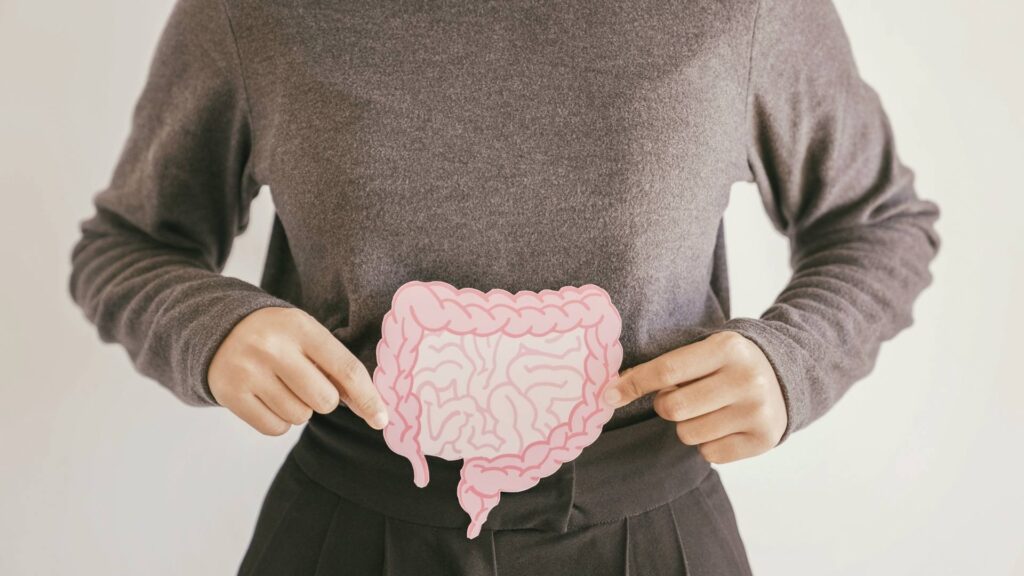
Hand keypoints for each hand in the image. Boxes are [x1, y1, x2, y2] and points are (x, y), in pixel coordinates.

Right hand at [208, 307, 388, 435]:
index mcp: (300, 327)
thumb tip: (372, 410)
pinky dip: (280, 420)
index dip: (368, 398)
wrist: (220, 329)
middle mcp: (273, 347)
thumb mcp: (307, 336)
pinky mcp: (230, 394)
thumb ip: (338, 367)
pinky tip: (268, 398)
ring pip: (300, 417)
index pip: (345, 369)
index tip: (381, 419)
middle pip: (324, 400)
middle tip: (307, 382)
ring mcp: (249, 371)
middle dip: (324, 399)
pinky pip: (275, 428)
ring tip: (283, 386)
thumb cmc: (278, 337)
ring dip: (300, 409)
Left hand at [602, 331, 786, 462]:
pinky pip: (709, 454)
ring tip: (708, 410)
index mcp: (727, 348)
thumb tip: (614, 388)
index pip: (666, 370)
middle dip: (665, 406)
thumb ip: (668, 365)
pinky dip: (708, 443)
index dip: (632, 384)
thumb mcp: (706, 350)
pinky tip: (724, 425)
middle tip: (680, 397)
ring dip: (687, 426)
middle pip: (673, 408)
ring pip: (688, 434)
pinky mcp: (764, 439)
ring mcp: (757, 411)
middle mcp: (746, 378)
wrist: (785, 376)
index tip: (607, 395)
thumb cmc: (728, 364)